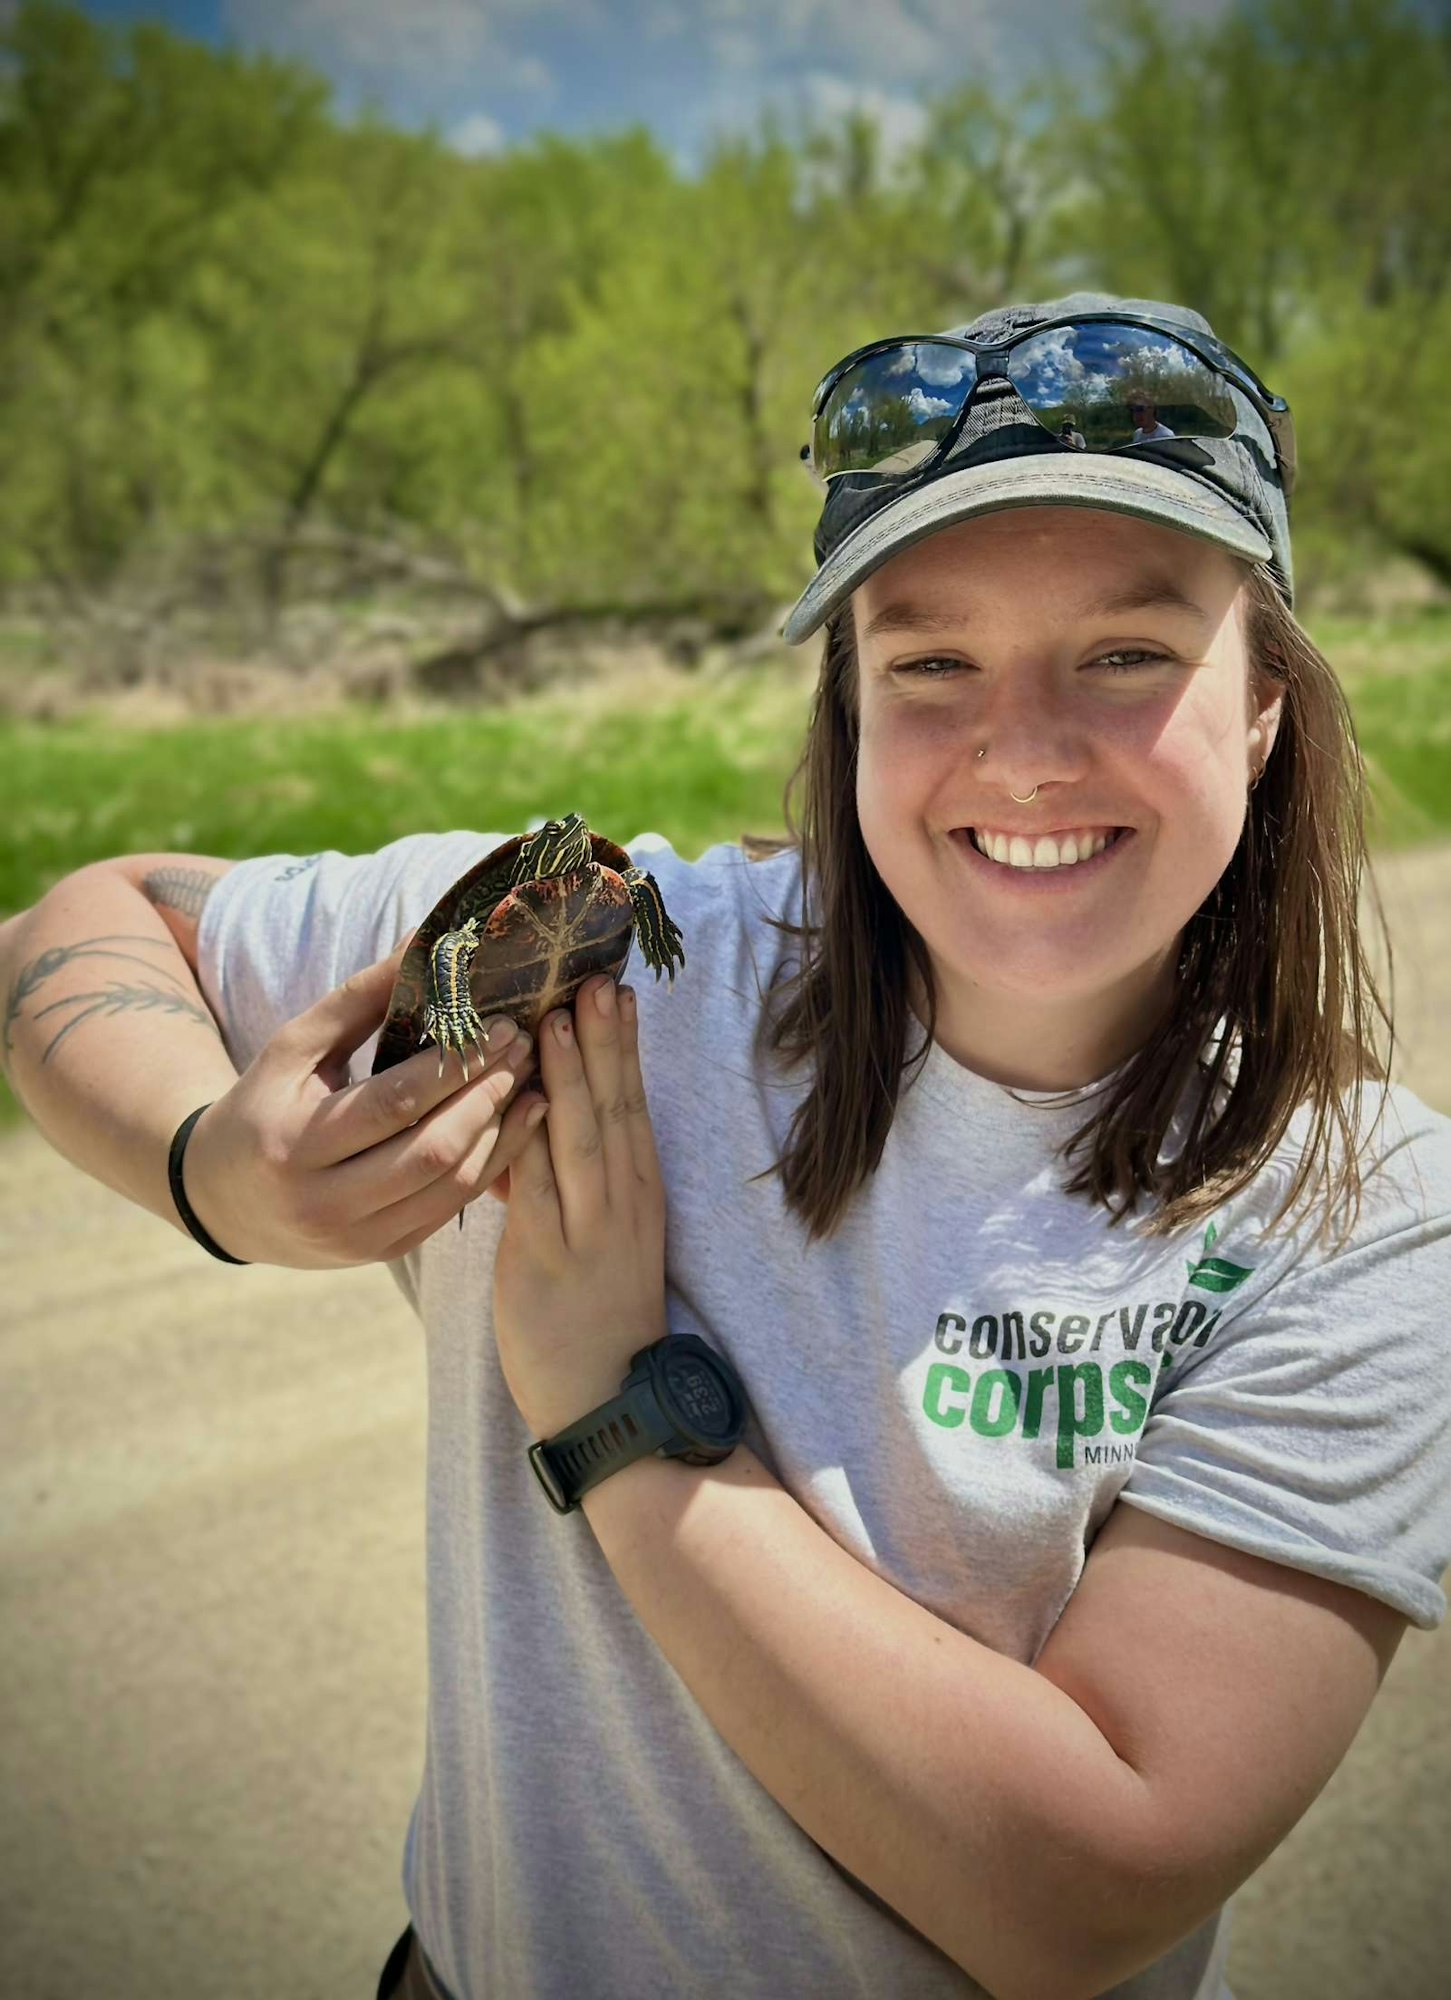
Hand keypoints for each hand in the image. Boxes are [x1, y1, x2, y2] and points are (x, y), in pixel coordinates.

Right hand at [180, 940, 537, 1265]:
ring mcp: (356, 1238)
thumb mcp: (296, 1046)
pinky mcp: (380, 1253)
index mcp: (295, 1143)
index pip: (394, 1102)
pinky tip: (518, 1125)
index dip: (456, 1065)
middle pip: (432, 1152)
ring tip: (535, 1083)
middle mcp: (324, 1202)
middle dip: (489, 1097)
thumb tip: (427, 940)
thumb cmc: (264, 1103)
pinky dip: (491, 1165)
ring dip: (503, 1133)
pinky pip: (450, 1210)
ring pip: (451, 1188)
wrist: (222, 1198)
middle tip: (527, 1050)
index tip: (504, 1025)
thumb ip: (361, 998)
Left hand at [492, 974, 667, 1440]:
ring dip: (570, 1076)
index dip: (624, 1046)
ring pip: (580, 1139)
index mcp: (637, 1192)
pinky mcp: (548, 1260)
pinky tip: (519, 1103)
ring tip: (558, 1019)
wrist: (605, 1398)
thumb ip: (571, 1179)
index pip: (632, 1104)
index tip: (619, 989)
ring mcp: (589, 1230)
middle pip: (613, 1107)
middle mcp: (622, 1203)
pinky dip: (528, 1140)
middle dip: (603, 1041)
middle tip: (596, 977)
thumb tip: (537, 1119)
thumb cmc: (596, 1313)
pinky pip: (537, 1189)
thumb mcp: (599, 1235)